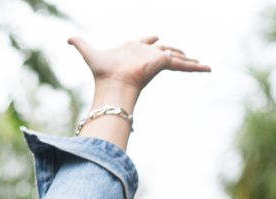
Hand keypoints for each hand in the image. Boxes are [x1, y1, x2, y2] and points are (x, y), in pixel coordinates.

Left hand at [68, 36, 210, 96]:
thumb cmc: (102, 72)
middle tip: (184, 53)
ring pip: (178, 58)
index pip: (146, 42)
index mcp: (133, 50)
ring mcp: (156, 60)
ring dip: (190, 60)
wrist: (112, 84)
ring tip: (203, 64)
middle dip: (175, 51)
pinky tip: (208, 69)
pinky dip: (196, 67)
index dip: (150, 39)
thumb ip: (80, 44)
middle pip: (165, 50)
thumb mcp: (89, 52)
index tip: (156, 36)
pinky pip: (183, 65)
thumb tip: (67, 38)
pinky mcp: (163, 64)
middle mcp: (146, 55)